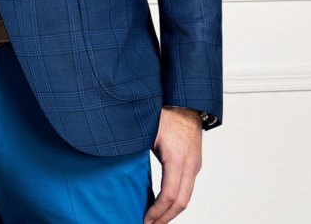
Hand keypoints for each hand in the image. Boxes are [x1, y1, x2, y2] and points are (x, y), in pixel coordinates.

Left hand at [143, 106, 202, 223]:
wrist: (186, 99)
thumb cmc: (166, 111)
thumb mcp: (147, 130)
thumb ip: (135, 149)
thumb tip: (116, 160)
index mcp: (176, 159)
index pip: (170, 196)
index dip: (157, 212)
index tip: (144, 219)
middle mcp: (189, 164)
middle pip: (181, 203)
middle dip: (165, 218)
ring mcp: (194, 164)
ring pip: (186, 196)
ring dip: (171, 211)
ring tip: (155, 218)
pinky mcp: (194, 162)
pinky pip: (187, 187)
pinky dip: (176, 199)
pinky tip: (164, 202)